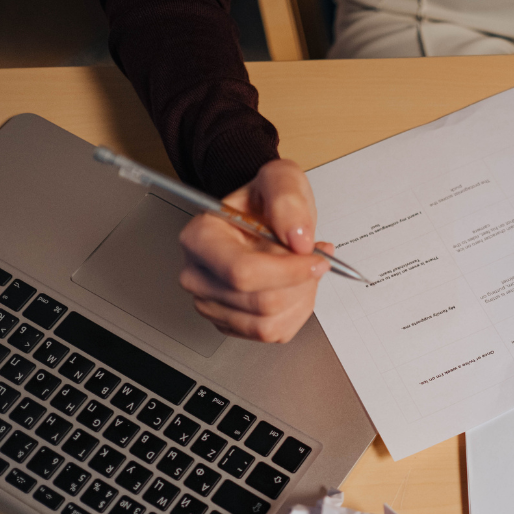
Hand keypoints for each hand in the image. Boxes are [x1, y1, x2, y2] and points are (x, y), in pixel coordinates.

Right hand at [178, 159, 332, 342]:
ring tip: (303, 270)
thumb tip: (298, 238)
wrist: (261, 215)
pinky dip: (296, 312)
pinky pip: (275, 333)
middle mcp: (198, 275)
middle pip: (260, 304)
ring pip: (269, 325)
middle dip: (300, 284)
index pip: (243, 273)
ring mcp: (211, 303)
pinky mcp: (231, 323)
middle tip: (312, 259)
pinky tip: (295, 286)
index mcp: (200, 238)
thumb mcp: (281, 179)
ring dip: (301, 299)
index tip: (315, 258)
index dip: (288, 271)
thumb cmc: (263, 200)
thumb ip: (288, 200)